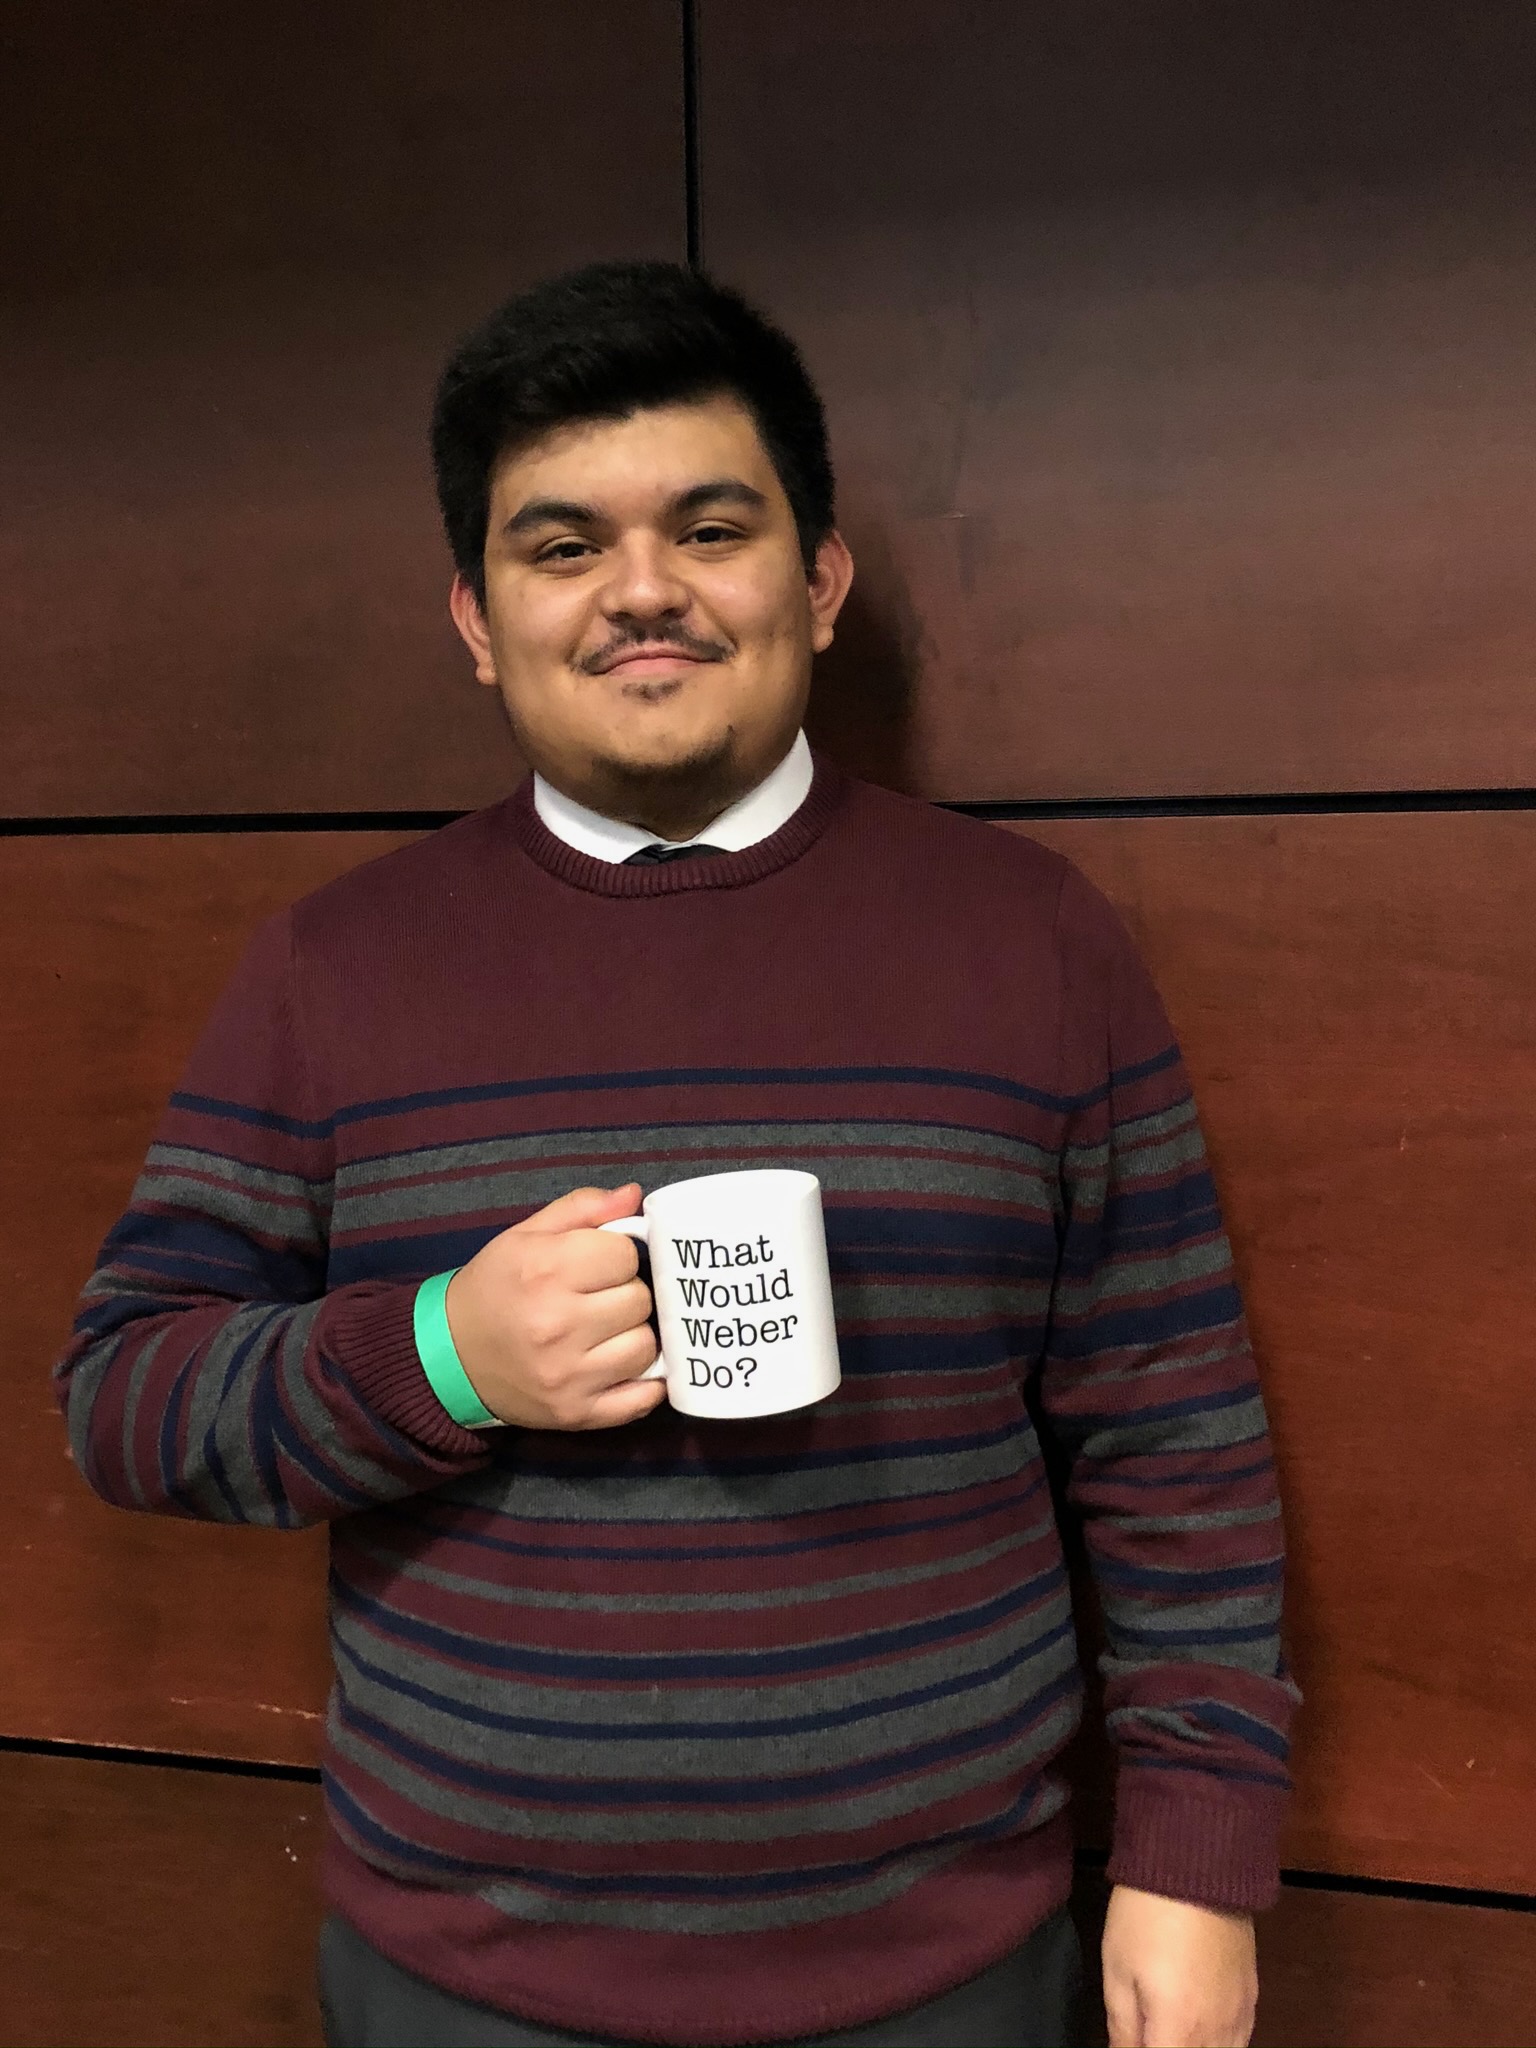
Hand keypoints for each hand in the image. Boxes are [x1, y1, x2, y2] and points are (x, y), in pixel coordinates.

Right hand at [444, 1184, 664, 1429]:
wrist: (449, 1356)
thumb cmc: (493, 1288)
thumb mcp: (525, 1236)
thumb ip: (582, 1210)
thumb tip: (634, 1195)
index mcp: (546, 1270)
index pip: (625, 1255)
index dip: (617, 1256)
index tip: (599, 1265)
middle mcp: (558, 1323)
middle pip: (639, 1300)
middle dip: (625, 1293)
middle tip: (600, 1299)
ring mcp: (569, 1375)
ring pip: (645, 1347)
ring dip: (633, 1336)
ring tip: (607, 1332)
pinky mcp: (576, 1413)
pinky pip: (642, 1398)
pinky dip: (644, 1383)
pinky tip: (624, 1367)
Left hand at [1101, 1886, 1256, 2047]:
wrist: (1196, 1864)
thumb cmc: (1145, 1916)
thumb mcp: (1118, 1969)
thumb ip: (1123, 2027)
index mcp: (1181, 2031)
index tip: (1131, 2039)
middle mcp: (1218, 2034)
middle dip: (1169, 2046)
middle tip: (1148, 2030)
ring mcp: (1241, 2015)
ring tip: (1171, 2029)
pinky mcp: (1253, 1995)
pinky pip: (1241, 2040)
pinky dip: (1220, 2044)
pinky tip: (1202, 2032)